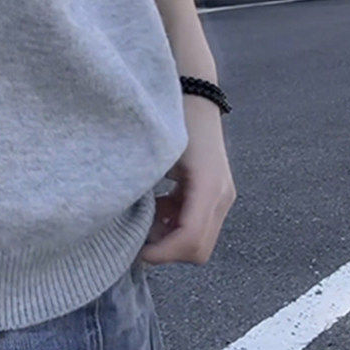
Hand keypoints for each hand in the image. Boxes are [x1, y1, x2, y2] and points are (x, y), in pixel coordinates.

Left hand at [139, 96, 236, 264]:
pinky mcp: (214, 195)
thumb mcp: (157, 155)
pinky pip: (196, 225)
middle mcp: (222, 197)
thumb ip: (145, 190)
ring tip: (142, 220)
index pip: (192, 240)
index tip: (135, 251)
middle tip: (136, 238)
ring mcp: (221, 197)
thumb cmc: (173, 120)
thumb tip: (126, 225)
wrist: (194, 95)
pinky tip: (154, 208)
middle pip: (199, 249)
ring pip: (198, 241)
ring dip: (169, 239)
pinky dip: (173, 226)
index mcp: (209, 187)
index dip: (163, 253)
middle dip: (167, 251)